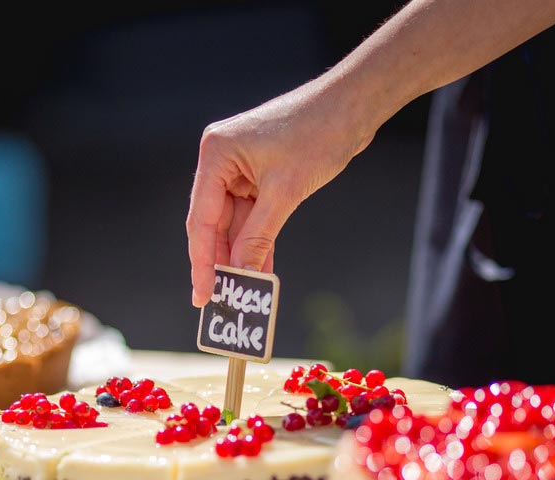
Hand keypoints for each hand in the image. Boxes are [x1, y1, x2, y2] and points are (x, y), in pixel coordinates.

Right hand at [186, 80, 374, 306]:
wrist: (353, 106)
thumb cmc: (318, 134)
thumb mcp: (285, 192)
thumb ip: (259, 235)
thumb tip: (241, 273)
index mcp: (216, 154)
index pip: (201, 218)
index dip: (202, 261)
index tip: (202, 294)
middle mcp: (222, 160)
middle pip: (215, 223)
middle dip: (222, 261)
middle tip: (222, 299)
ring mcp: (241, 168)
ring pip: (235, 223)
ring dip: (242, 255)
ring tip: (244, 291)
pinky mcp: (261, 175)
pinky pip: (254, 216)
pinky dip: (258, 241)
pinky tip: (260, 269)